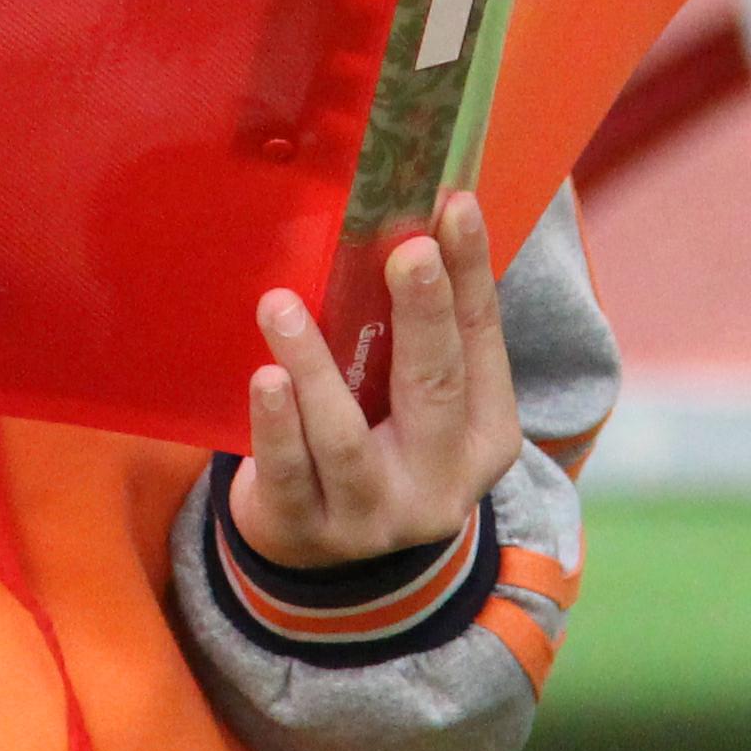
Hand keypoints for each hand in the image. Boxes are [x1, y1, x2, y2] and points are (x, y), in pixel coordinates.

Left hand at [233, 192, 524, 568]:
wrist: (322, 545)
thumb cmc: (377, 440)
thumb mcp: (416, 401)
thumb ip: (417, 332)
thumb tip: (410, 216)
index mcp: (486, 437)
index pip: (481, 341)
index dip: (470, 273)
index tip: (457, 205)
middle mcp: (441, 484)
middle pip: (434, 389)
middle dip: (424, 314)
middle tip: (410, 249)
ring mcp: (373, 516)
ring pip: (347, 439)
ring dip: (314, 366)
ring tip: (281, 306)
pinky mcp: (307, 530)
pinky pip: (290, 474)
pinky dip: (277, 426)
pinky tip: (264, 378)